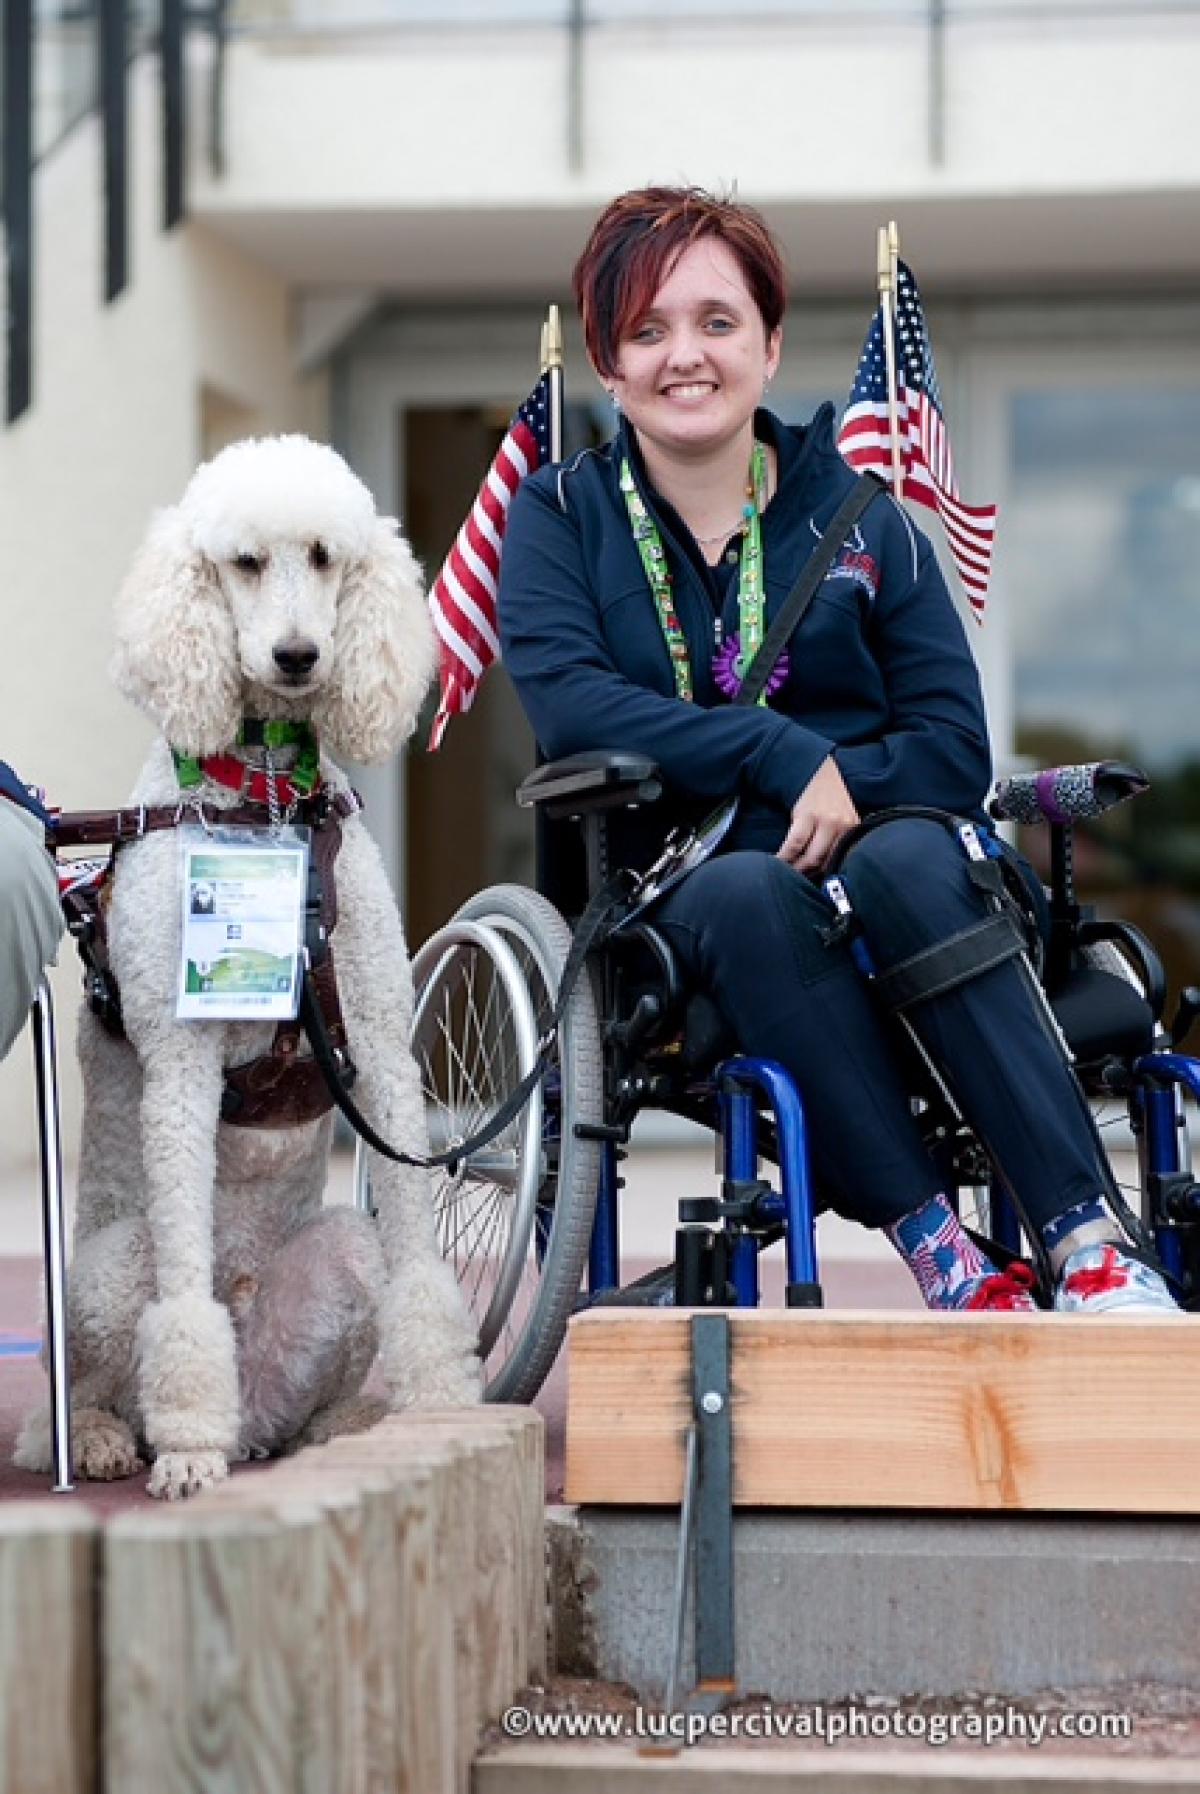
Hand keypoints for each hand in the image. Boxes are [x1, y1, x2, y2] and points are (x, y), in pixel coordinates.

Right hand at [777, 757, 858, 874]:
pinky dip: (785, 856)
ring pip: (810, 857)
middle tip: (796, 880)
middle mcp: (843, 826)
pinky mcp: (807, 815)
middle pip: (825, 862)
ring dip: (796, 869)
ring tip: (786, 873)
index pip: (840, 860)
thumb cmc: (828, 797)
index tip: (813, 883)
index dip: (825, 875)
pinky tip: (778, 860)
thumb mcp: (843, 817)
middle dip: (809, 875)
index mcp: (853, 829)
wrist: (816, 770)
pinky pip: (794, 844)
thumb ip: (839, 838)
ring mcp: (826, 821)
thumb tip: (826, 867)